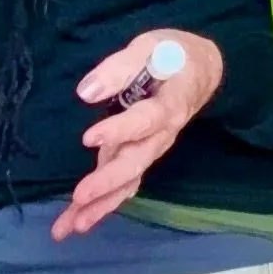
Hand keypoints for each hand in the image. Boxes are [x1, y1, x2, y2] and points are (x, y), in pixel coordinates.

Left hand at [51, 30, 223, 240]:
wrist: (201, 71)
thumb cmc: (174, 54)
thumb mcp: (150, 47)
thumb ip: (120, 67)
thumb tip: (86, 92)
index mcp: (168, 105)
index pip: (144, 120)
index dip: (119, 130)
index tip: (88, 137)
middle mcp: (162, 135)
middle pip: (135, 162)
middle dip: (107, 182)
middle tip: (79, 197)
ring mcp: (152, 149)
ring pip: (128, 181)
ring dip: (101, 204)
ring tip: (71, 226)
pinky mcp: (141, 154)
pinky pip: (125, 184)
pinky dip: (104, 204)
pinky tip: (81, 220)